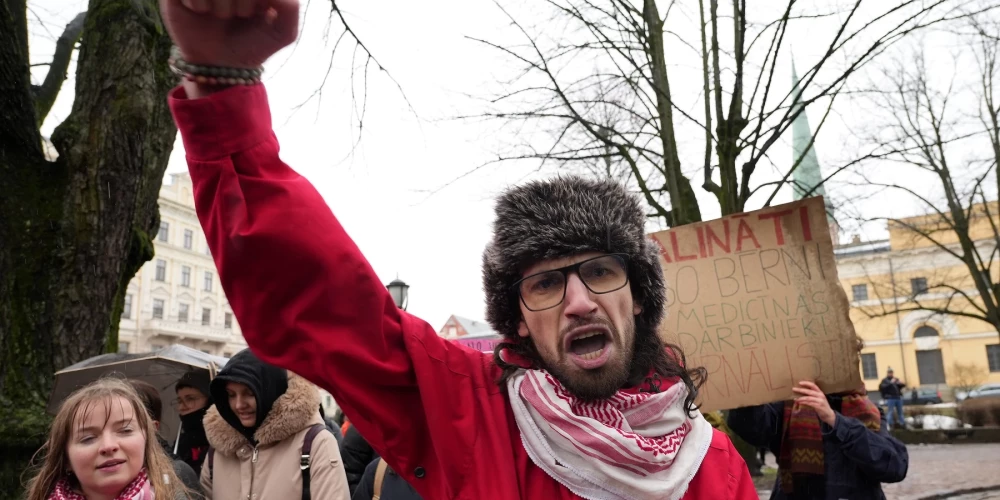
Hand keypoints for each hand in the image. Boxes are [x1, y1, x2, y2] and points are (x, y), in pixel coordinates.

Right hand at [159, 0, 298, 67]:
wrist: (221, 64)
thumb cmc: (252, 44)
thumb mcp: (283, 32)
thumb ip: (290, 8)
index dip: (254, 0)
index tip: (257, 11)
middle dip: (243, 0)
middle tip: (239, 15)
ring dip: (220, 2)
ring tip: (221, 15)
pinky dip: (196, 1)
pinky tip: (200, 11)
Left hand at [792, 381, 835, 426]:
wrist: (829, 414)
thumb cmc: (821, 406)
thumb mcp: (818, 399)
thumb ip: (812, 395)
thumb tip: (801, 392)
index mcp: (820, 392)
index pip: (813, 385)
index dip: (806, 383)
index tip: (799, 383)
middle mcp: (820, 395)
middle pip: (809, 391)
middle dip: (801, 390)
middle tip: (794, 389)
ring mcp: (820, 401)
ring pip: (809, 398)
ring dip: (801, 398)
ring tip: (795, 399)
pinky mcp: (819, 406)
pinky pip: (809, 403)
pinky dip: (803, 403)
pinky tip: (799, 402)